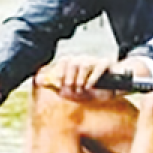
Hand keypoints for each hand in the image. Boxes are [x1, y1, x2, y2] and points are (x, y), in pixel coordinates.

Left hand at [35, 56, 152, 99]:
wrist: (115, 91)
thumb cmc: (93, 91)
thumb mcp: (72, 92)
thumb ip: (55, 85)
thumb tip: (38, 80)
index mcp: (75, 65)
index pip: (64, 61)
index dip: (59, 72)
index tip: (59, 83)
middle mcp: (84, 60)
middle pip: (72, 62)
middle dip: (69, 78)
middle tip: (71, 89)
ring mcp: (96, 61)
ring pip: (84, 63)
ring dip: (80, 79)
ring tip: (82, 89)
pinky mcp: (108, 64)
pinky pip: (99, 66)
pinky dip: (93, 78)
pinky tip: (91, 87)